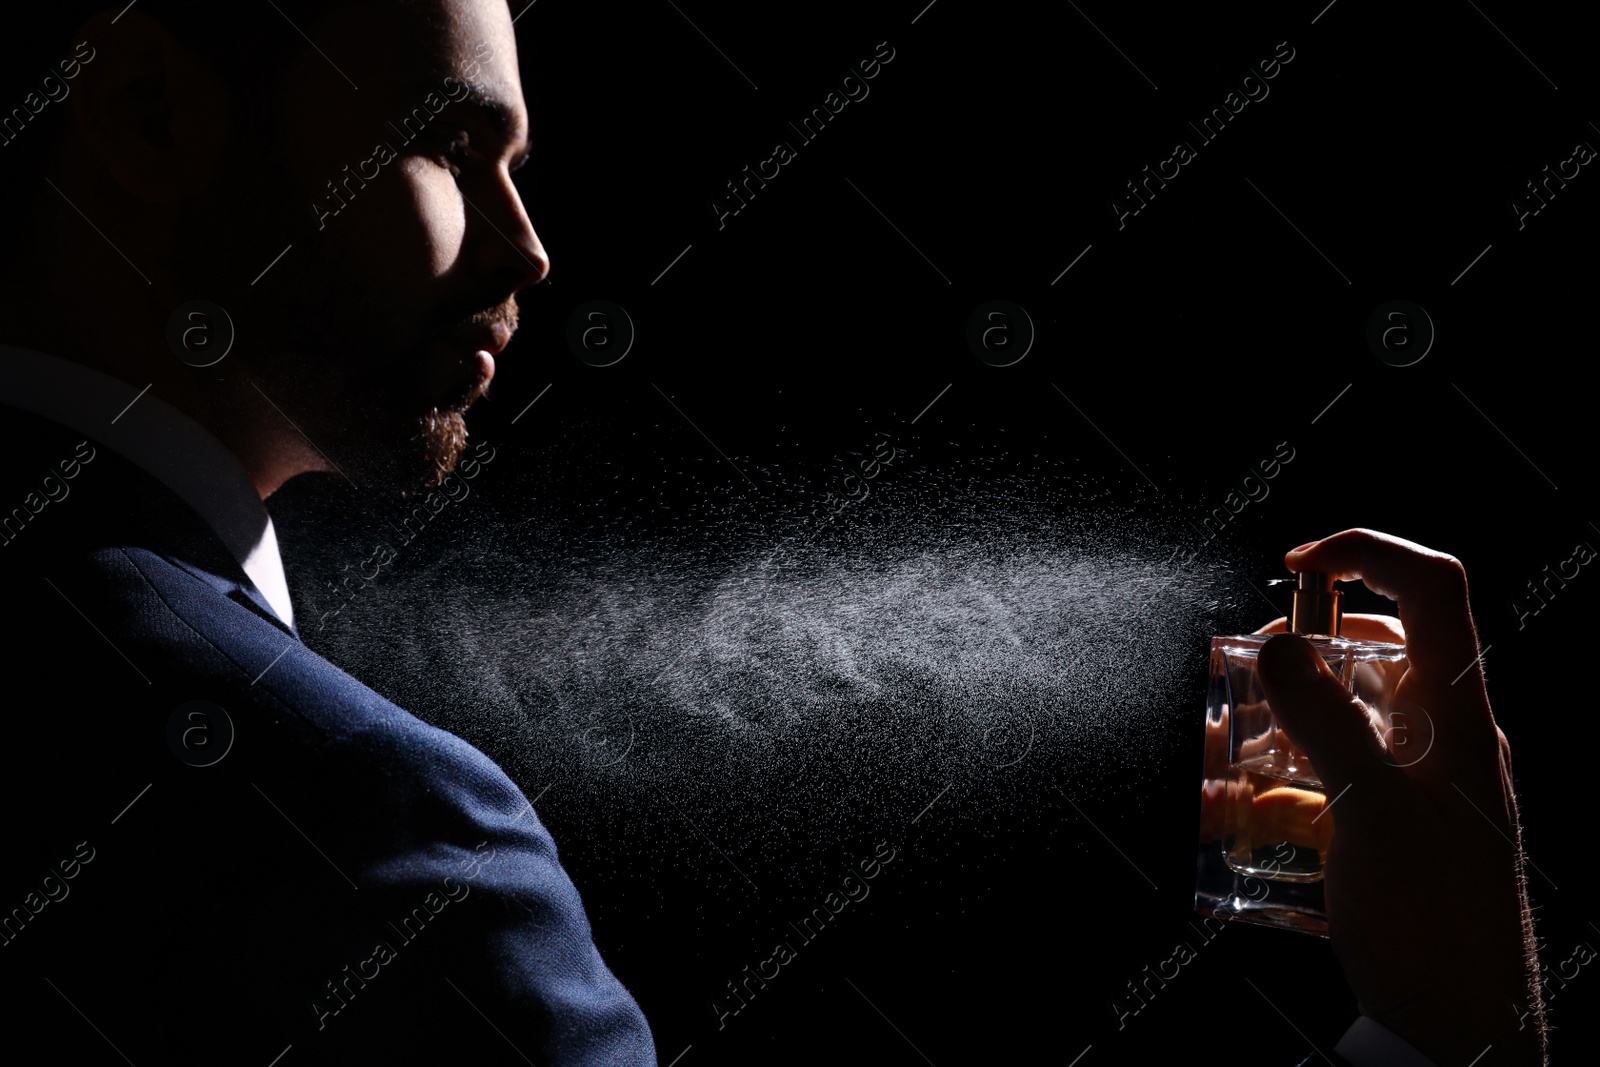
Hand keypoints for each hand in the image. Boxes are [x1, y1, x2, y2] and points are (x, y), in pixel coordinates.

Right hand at [1256, 529, 1544, 1064]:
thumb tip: (1280, 644)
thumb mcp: (1374, 815)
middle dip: (1291, 656)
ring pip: (1334, 723)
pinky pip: (1319, 785)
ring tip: (1212, 756)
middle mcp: (1440, 738)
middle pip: (1369, 654)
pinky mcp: (1384, 830)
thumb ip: (1328, 724)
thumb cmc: (1437, 923)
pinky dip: (1268, 788)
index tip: (1295, 566)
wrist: (1464, 1032)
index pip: (1433, 592)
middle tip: (1236, 678)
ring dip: (1267, 728)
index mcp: (1457, 715)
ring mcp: (1412, 785)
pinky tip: (1220, 813)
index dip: (1369, 554)